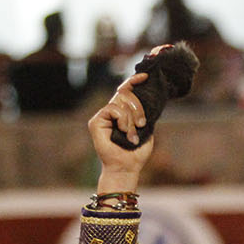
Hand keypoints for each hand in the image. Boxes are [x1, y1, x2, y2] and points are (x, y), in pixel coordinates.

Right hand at [87, 71, 151, 191]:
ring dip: (131, 117)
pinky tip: (124, 131)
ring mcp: (103, 116)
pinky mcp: (95, 121)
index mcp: (123, 112)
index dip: (134, 81)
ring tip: (132, 133)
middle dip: (137, 107)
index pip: (126, 91)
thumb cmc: (136, 152)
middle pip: (125, 94)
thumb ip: (145, 112)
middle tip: (142, 124)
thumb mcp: (147, 129)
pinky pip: (112, 109)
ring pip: (120, 101)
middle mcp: (112, 112)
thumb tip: (147, 96)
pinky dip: (122, 119)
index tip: (145, 76)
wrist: (126, 167)